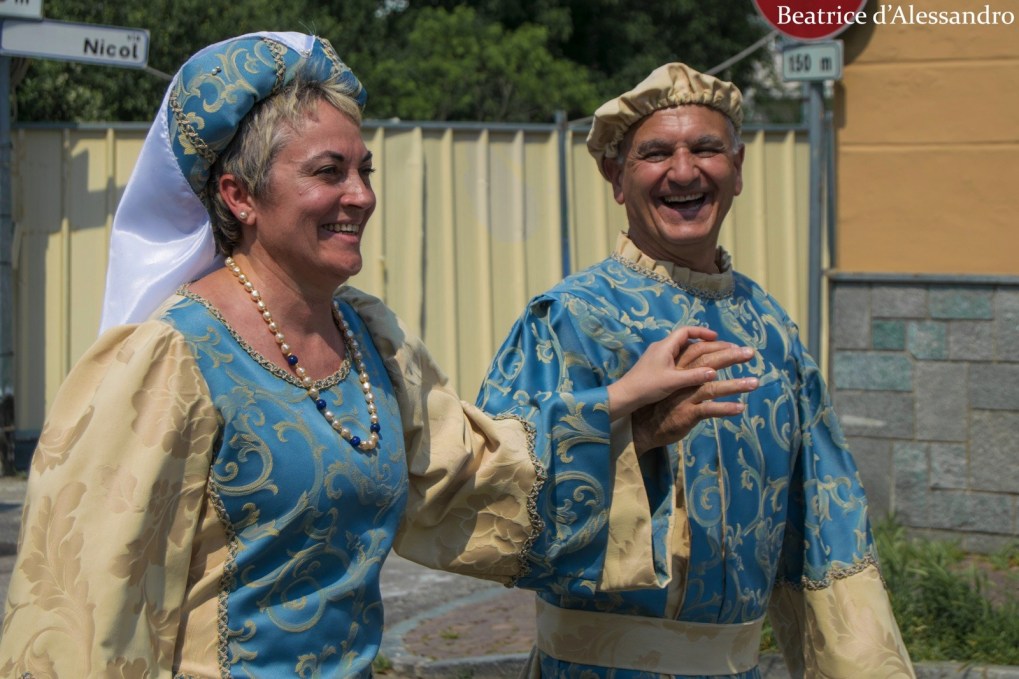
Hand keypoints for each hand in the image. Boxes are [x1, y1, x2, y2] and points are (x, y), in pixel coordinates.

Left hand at [607, 326, 725, 420]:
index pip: (686, 331)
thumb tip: (714, 372)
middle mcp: (660, 347)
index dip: (702, 332)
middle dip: (700, 342)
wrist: (625, 395)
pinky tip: (691, 371)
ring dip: (693, 352)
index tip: (716, 337)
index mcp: (664, 346)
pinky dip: (685, 360)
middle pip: (683, 339)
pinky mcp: (654, 365)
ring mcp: (656, 356)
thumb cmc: (648, 386)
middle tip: (715, 348)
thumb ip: (694, 376)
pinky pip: (673, 357)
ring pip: (678, 349)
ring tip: (707, 359)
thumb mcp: (673, 381)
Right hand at [630, 336, 758, 453]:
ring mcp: (685, 397)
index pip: (699, 350)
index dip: (718, 346)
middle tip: (750, 353)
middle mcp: (682, 380)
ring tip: (755, 383)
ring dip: (736, 384)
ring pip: (713, 387)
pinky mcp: (687, 414)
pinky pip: (709, 410)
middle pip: (709, 363)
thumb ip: (687, 373)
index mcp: (678, 369)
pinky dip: (725, 408)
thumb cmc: (661, 403)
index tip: (736, 346)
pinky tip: (740, 408)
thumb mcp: (672, 383)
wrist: (644, 426)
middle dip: (731, 356)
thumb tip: (706, 364)